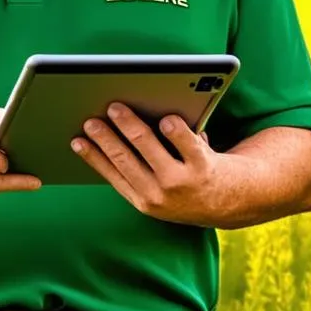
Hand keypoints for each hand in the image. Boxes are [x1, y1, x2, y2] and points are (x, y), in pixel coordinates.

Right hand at [70, 104, 219, 225]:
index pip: (111, 175)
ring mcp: (181, 182)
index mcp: (144, 201)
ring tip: (117, 108)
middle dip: (104, 136)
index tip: (76, 140)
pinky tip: (165, 118)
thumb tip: (107, 138)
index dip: (92, 156)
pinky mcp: (203, 166)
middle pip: (123, 157)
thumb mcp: (161, 194)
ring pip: (146, 144)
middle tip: (91, 118)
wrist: (235, 202)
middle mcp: (160, 195)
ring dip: (128, 123)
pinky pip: (183, 140)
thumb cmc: (189, 188)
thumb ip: (139, 173)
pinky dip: (172, 127)